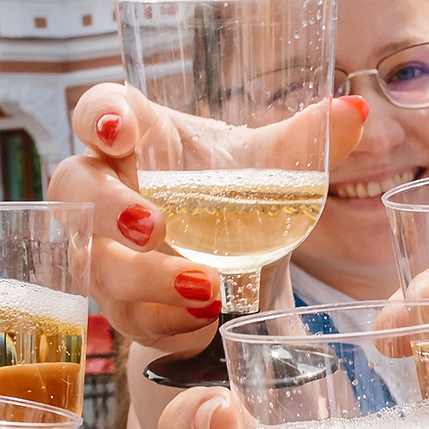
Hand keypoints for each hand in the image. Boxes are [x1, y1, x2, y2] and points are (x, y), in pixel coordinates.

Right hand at [51, 85, 367, 351]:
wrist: (241, 264)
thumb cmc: (238, 194)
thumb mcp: (276, 167)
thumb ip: (310, 139)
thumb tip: (354, 109)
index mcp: (140, 137)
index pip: (99, 111)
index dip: (99, 117)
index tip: (117, 131)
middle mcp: (108, 187)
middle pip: (75, 187)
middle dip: (106, 209)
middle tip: (152, 226)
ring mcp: (105, 247)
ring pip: (97, 262)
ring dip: (147, 278)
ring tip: (207, 287)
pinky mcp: (120, 301)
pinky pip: (126, 315)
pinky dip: (166, 320)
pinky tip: (203, 320)